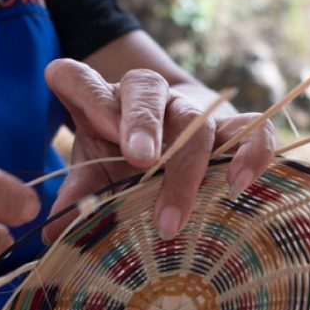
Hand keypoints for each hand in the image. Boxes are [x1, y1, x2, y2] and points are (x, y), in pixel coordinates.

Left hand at [41, 59, 275, 242]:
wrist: (173, 147)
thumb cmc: (124, 162)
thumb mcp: (95, 175)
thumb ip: (78, 196)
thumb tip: (56, 231)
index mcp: (102, 101)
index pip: (79, 77)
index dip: (81, 89)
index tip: (93, 124)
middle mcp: (146, 95)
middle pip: (145, 92)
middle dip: (143, 125)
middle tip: (141, 162)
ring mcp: (193, 109)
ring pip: (195, 119)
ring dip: (185, 165)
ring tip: (172, 216)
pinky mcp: (234, 126)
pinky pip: (252, 128)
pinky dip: (250, 152)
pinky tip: (238, 184)